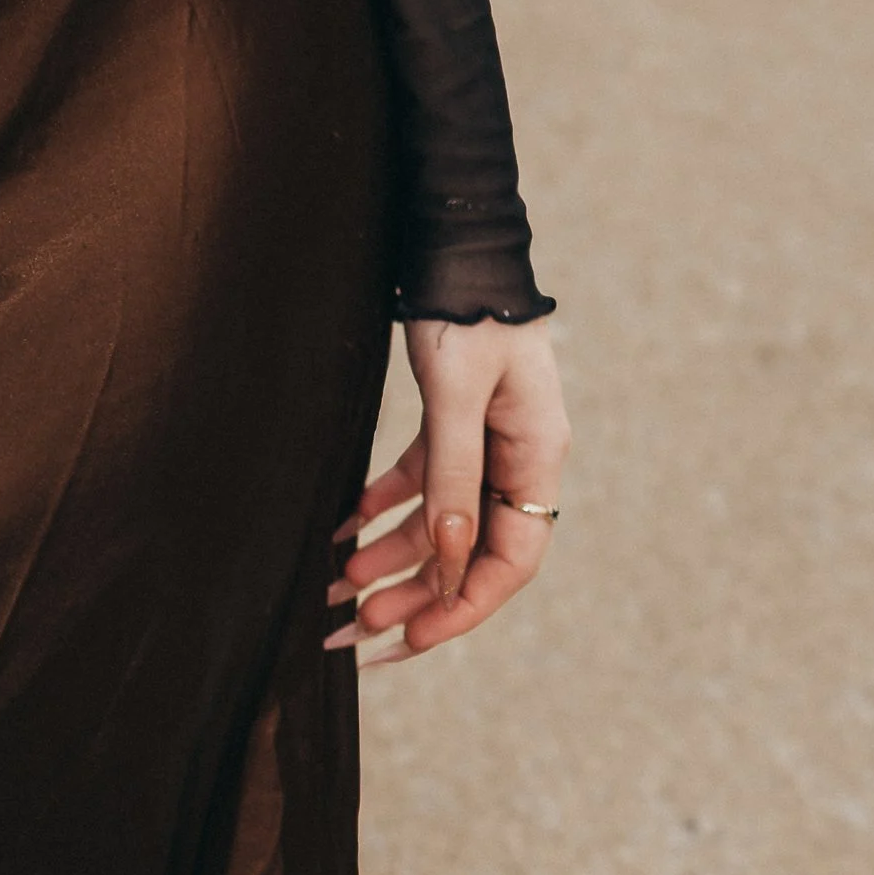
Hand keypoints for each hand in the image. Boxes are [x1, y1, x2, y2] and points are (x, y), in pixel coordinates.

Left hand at [326, 315, 568, 668]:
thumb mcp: (457, 392)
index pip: (510, 559)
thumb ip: (453, 473)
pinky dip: (384, 505)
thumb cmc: (466, 307)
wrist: (456, 236)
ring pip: (441, 521)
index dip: (463, 605)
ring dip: (391, 556)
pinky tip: (343, 527)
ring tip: (336, 589)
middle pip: (471, 551)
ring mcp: (486, 439)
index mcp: (537, 456)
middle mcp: (517, 457)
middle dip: (415, 595)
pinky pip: (422, 480)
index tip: (410, 638)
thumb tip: (451, 561)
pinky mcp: (453, 419)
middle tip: (355, 630)